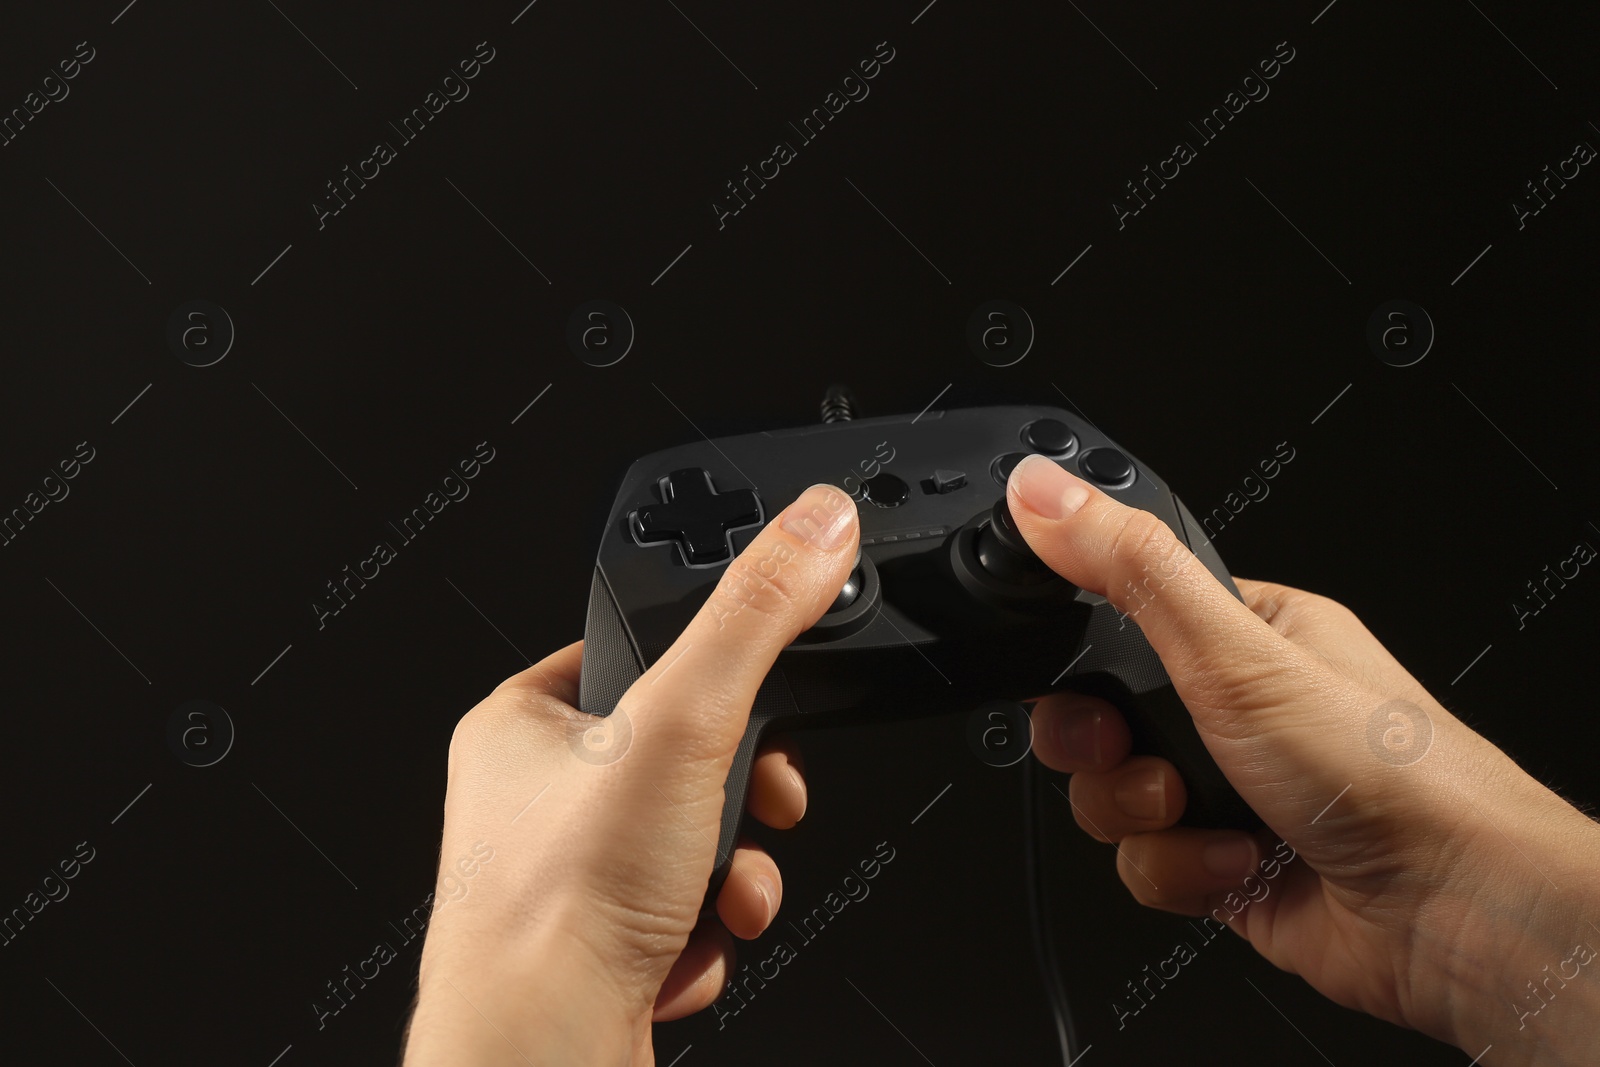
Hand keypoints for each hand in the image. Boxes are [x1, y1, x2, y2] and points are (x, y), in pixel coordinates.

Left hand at [403, 484, 858, 1065]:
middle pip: (685, 754)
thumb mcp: (681, 724)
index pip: (637, 652)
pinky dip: (707, 927)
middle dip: (740, 796)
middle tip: (755, 804)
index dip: (713, 674)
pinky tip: (687, 946)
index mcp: (523, 721)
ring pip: (698, 836)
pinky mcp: (602, 940)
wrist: (541, 1058)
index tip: (760, 695)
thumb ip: (755, 617)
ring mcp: (567, 874)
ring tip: (718, 893)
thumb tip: (814, 527)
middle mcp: (535, 796)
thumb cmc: (557, 906)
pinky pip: (688, 907)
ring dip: (733, 870)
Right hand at [1005, 454, 1599, 1065]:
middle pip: (1100, 720)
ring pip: (1111, 798)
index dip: (1083, 655)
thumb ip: (1130, 567)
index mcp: (1246, 635)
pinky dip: (1182, 869)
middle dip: (1105, 750)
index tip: (1077, 674)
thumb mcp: (1233, 647)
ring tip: (1205, 809)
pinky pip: (1144, 864)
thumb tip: (1045, 493)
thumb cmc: (1386, 768)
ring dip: (1146, 815)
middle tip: (1136, 748)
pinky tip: (1239, 861)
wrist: (1449, 908)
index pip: (1120, 624)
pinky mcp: (1222, 866)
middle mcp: (1235, 711)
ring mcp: (1229, 791)